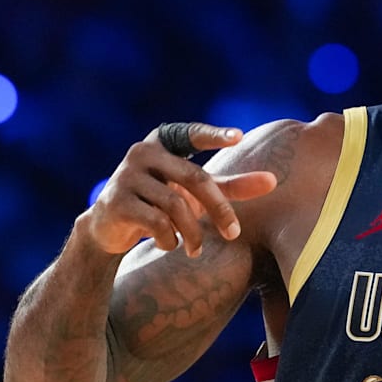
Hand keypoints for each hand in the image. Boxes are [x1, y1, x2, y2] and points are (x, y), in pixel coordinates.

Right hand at [80, 123, 277, 255]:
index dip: (214, 135)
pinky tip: (169, 244)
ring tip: (196, 249)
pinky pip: (154, 222)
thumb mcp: (196, 193)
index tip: (239, 137)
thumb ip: (231, 185)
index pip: (191, 133)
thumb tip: (273, 181)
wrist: (109, 225)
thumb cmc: (161, 201)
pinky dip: (169, 239)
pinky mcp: (116, 202)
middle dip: (219, 209)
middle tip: (233, 234)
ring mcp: (126, 176)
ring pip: (175, 205)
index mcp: (163, 142)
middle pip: (194, 178)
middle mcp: (143, 153)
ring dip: (192, 233)